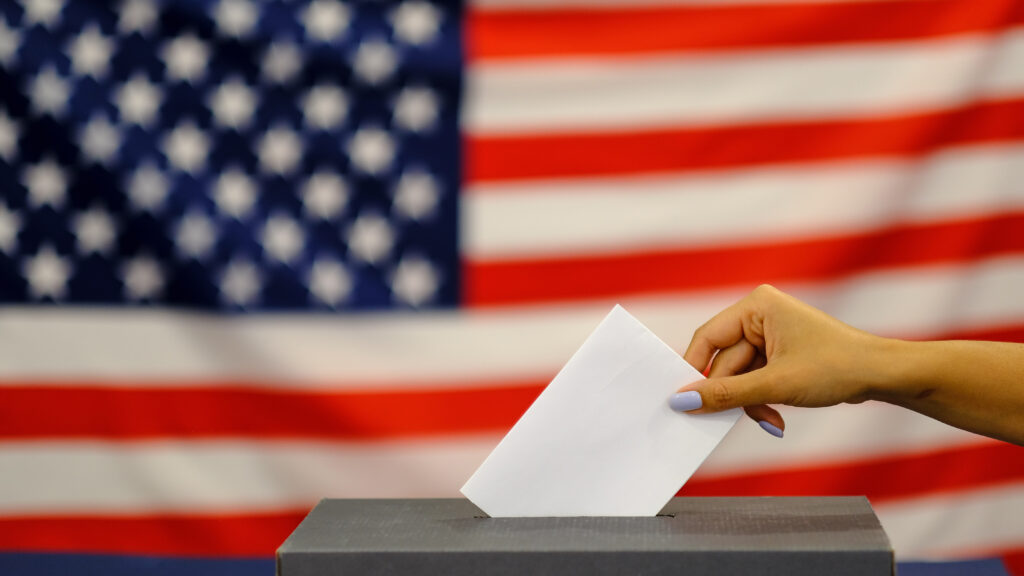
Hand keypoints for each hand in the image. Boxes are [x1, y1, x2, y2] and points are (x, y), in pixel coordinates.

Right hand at [671, 285, 891, 435]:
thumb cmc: (837, 367)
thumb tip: (682, 401)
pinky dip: (761, 400)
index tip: (681, 400)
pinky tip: (776, 417)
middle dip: (734, 394)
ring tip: (770, 420)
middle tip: (732, 420)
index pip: (708, 339)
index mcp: (756, 306)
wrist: (882, 375)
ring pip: (739, 376)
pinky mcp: (779, 354)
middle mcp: (759, 315)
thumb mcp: (775, 384)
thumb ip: (725, 393)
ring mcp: (769, 335)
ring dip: (750, 402)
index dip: (693, 370)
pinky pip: (754, 380)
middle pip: (723, 362)